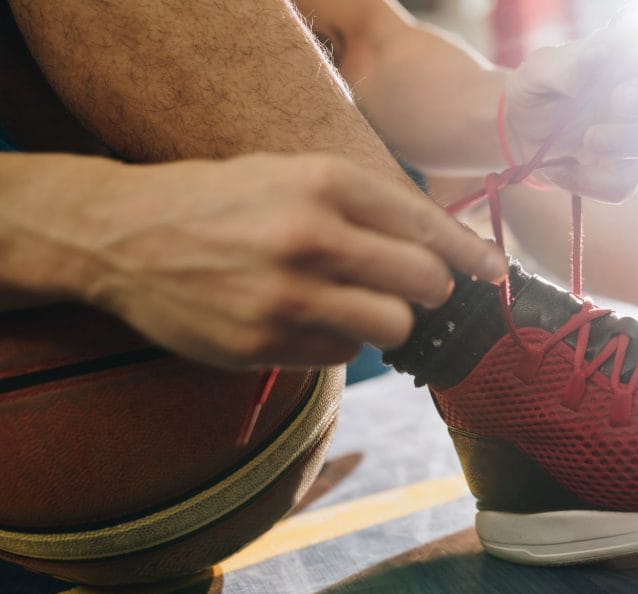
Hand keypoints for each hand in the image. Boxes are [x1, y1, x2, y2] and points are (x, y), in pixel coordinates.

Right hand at [64, 153, 506, 366]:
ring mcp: (285, 295)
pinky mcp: (263, 343)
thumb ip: (364, 204)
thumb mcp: (291, 173)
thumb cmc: (220, 202)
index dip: (469, 254)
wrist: (123, 237)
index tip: (493, 272)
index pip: (424, 224)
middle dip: (432, 290)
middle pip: (422, 282)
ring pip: (392, 328)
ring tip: (357, 305)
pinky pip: (341, 355)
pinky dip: (338, 342)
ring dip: (389, 322)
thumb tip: (441, 249)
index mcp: (322, 182)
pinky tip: (306, 320)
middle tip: (419, 290)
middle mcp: (309, 236)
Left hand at [503, 24, 637, 202]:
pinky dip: (590, 181)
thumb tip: (602, 51)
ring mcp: (637, 137)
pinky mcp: (623, 173)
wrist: (517, 133)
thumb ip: (567, 64)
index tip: (618, 61)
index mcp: (626, 61)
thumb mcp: (538, 73)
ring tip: (588, 140)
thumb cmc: (535, 91)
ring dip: (630, 141)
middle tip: (618, 100)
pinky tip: (562, 170)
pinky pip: (625, 185)